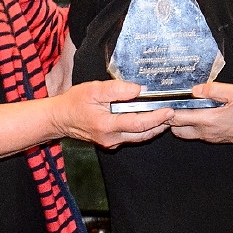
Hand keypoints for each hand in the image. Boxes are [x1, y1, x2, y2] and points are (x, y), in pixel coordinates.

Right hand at [51, 79, 172, 147]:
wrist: (59, 118)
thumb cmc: (74, 102)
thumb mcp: (93, 90)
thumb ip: (117, 89)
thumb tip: (138, 90)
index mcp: (106, 125)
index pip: (138, 123)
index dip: (156, 118)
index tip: (169, 110)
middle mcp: (110, 138)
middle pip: (142, 134)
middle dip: (160, 124)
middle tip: (173, 113)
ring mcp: (110, 143)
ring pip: (138, 138)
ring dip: (153, 128)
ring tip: (165, 117)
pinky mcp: (110, 142)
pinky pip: (130, 137)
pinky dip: (142, 130)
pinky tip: (148, 119)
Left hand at [169, 81, 232, 146]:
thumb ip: (214, 89)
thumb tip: (195, 89)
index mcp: (209, 120)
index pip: (177, 118)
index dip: (167, 110)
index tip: (162, 101)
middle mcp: (207, 132)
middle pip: (177, 129)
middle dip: (170, 118)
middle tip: (171, 103)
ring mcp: (213, 137)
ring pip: (186, 133)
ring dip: (181, 123)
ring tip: (186, 106)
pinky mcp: (219, 138)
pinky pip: (198, 134)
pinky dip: (193, 125)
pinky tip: (201, 112)